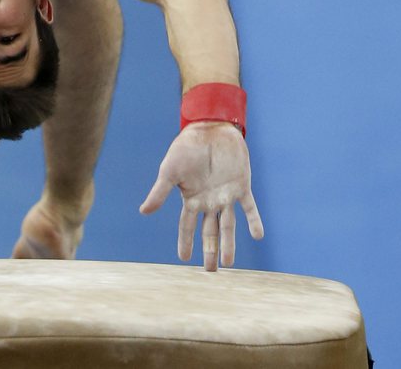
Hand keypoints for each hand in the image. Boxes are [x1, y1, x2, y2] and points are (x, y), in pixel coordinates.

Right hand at [139, 121, 263, 270]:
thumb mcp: (169, 171)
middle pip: (209, 231)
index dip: (185, 242)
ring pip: (228, 225)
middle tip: (210, 271)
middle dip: (209, 251)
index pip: (187, 225)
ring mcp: (225, 195)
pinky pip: (249, 207)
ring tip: (229, 263)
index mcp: (191, 198)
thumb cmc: (185, 147)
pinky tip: (257, 235)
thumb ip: (159, 193)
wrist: (209, 128)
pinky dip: (253, 221)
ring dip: (229, 243)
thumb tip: (143, 212)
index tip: (184, 260)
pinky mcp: (241, 186)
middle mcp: (208, 201)